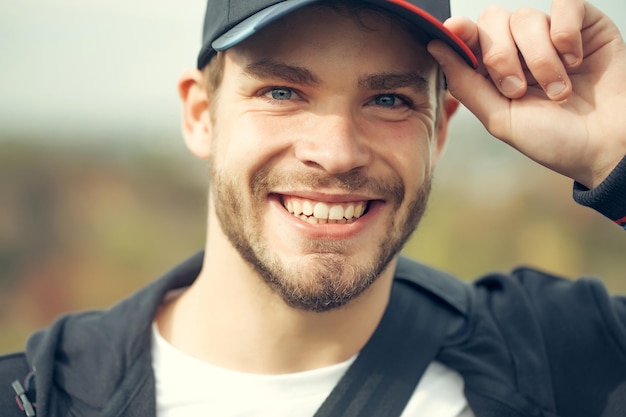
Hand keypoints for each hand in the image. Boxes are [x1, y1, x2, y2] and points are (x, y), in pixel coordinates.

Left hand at [428, 0, 625, 187]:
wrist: (605, 147)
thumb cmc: (554, 140)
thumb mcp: (501, 119)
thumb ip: (466, 84)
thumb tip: (436, 47)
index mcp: (494, 71)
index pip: (469, 38)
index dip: (460, 32)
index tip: (455, 31)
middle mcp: (520, 49)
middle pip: (492, 21)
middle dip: (499, 56)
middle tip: (517, 89)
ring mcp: (552, 36)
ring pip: (526, 18)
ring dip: (539, 59)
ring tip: (558, 91)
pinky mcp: (585, 25)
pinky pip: (565, 5)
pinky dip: (565, 33)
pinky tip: (575, 60)